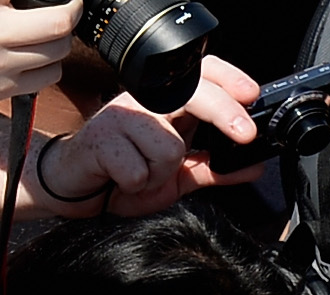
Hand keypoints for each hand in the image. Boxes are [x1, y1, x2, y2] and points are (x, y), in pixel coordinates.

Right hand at [34, 56, 263, 216]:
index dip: (228, 78)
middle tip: (246, 136)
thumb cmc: (124, 172)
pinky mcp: (102, 140)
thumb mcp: (177, 174)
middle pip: (192, 94)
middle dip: (224, 114)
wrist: (77, 186)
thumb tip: (252, 166)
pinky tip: (123, 180)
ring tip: (143, 174)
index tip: (252, 96)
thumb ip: (212, 168)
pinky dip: (137, 185)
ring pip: (169, 145)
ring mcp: (121, 116)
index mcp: (164, 102)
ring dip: (161, 174)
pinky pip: (140, 170)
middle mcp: (144, 101)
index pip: (199, 75)